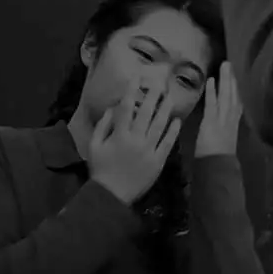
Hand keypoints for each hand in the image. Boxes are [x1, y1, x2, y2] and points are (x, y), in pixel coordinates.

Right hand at [86, 79, 184, 205]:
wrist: (112, 194)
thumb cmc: (101, 169)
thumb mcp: (95, 145)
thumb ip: (103, 126)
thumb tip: (112, 108)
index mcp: (119, 135)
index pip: (126, 108)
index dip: (131, 92)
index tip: (137, 78)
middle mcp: (135, 139)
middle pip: (146, 113)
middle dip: (153, 96)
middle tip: (160, 83)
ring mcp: (148, 150)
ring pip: (159, 126)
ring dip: (165, 110)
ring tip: (171, 98)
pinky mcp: (158, 161)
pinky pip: (167, 143)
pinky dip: (173, 131)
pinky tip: (178, 121)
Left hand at [193, 61, 242, 157]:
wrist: (218, 168)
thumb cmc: (219, 159)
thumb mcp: (225, 143)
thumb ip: (224, 133)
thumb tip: (223, 128)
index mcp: (233, 125)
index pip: (237, 104)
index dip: (238, 90)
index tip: (238, 76)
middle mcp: (230, 119)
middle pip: (234, 96)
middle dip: (233, 80)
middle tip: (231, 64)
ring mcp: (222, 120)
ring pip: (226, 96)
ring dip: (225, 81)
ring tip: (225, 65)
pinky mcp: (212, 122)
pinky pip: (213, 104)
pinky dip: (212, 92)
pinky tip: (211, 79)